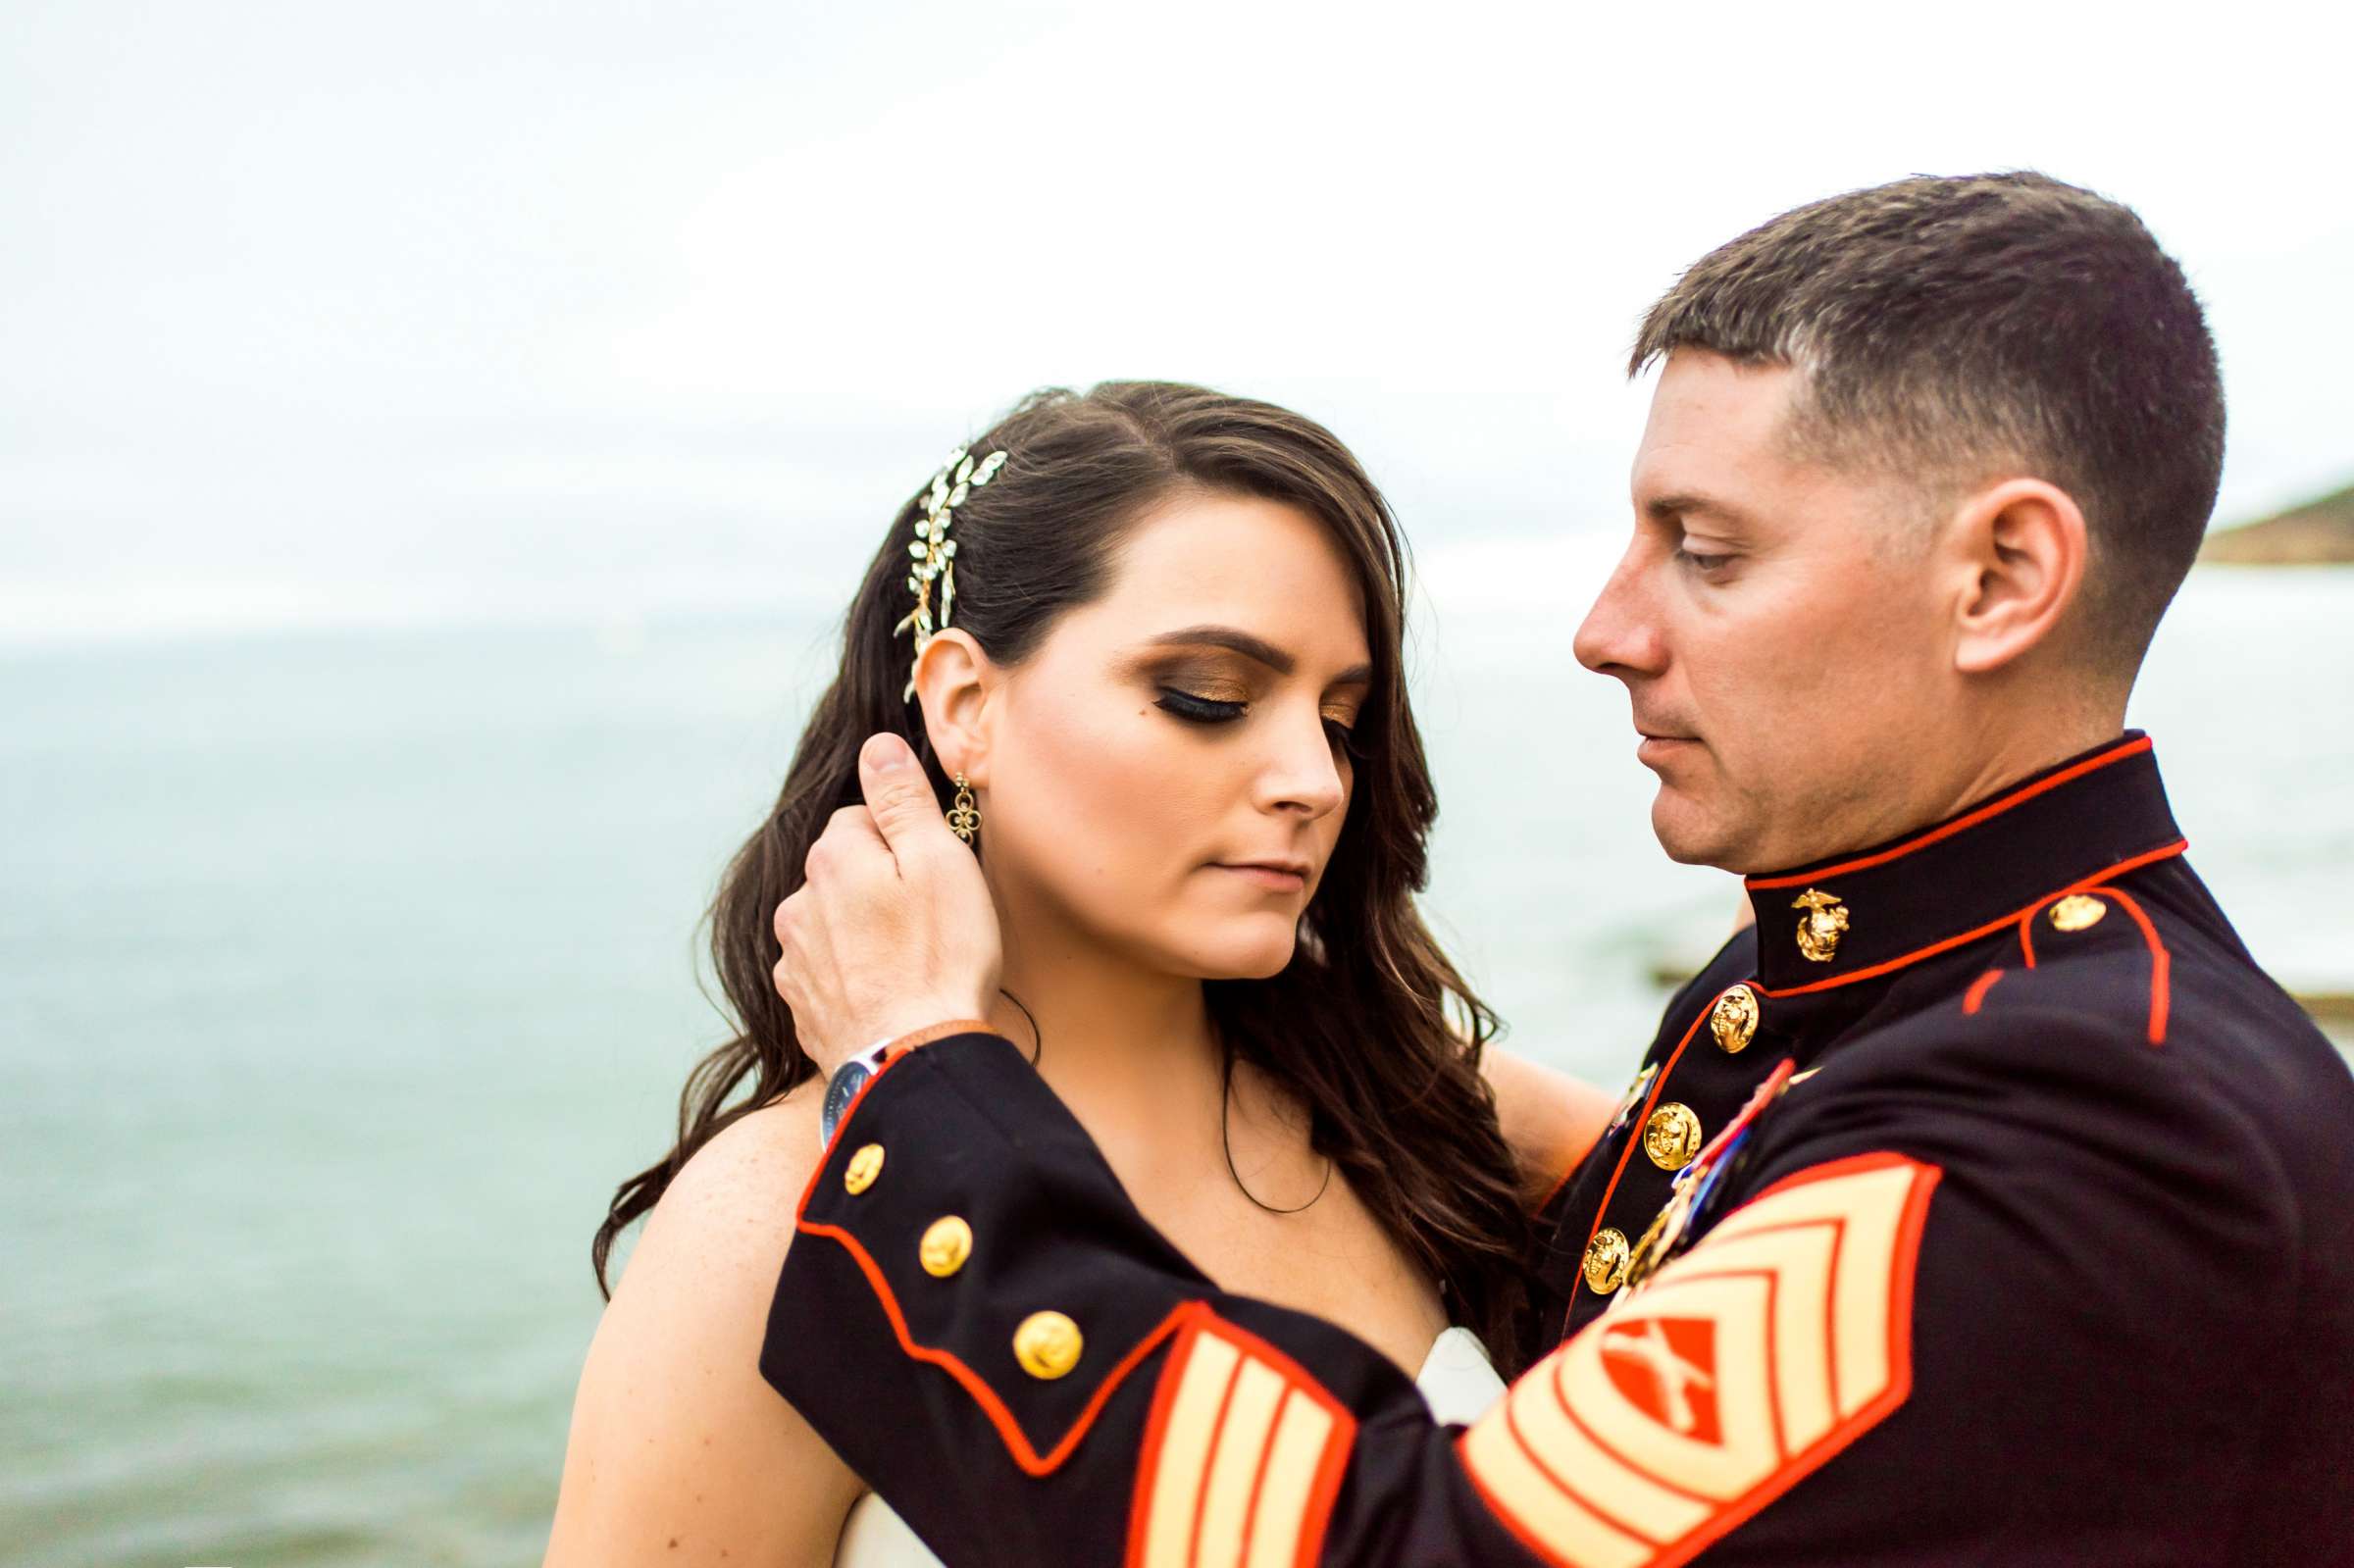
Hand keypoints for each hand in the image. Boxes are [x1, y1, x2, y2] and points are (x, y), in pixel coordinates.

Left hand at [771, 733, 1003, 1077]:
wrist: (913, 1062)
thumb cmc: (939, 960)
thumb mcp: (938, 862)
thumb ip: (902, 800)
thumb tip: (876, 746)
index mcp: (832, 860)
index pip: (860, 820)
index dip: (903, 843)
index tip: (933, 875)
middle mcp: (798, 905)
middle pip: (843, 872)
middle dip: (877, 886)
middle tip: (929, 921)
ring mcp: (794, 960)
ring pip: (832, 923)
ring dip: (862, 933)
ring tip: (910, 964)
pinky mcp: (802, 1008)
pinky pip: (828, 972)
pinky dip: (853, 977)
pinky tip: (889, 995)